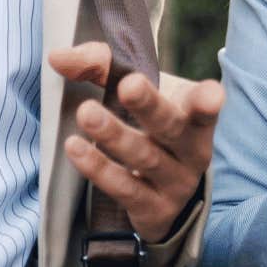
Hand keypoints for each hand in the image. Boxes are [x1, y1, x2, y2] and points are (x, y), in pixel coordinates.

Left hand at [47, 42, 224, 242]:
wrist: (162, 194)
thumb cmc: (149, 128)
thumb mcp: (134, 93)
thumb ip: (100, 67)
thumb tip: (57, 57)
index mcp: (193, 118)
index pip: (204, 107)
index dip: (208, 101)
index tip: (209, 94)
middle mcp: (192, 152)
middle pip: (170, 126)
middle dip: (149, 105)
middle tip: (128, 84)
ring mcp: (176, 184)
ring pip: (145, 157)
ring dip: (115, 134)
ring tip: (86, 113)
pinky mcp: (153, 210)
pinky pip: (125, 189)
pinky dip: (99, 168)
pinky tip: (75, 148)